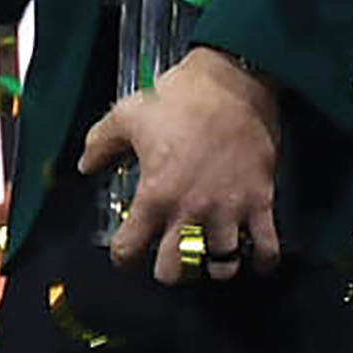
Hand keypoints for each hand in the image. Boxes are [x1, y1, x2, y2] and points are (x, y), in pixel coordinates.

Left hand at [85, 46, 282, 283]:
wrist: (235, 82)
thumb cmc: (181, 97)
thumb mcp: (128, 115)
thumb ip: (101, 144)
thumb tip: (86, 164)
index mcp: (155, 194)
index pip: (130, 249)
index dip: (124, 257)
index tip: (127, 254)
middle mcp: (191, 211)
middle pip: (173, 270)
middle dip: (168, 270)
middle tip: (170, 257)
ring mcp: (228, 209)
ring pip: (221, 266)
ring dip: (214, 267)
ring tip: (211, 256)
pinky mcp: (260, 201)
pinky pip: (266, 247)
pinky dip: (262, 261)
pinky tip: (255, 260)